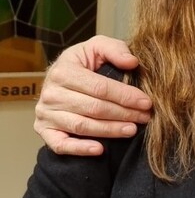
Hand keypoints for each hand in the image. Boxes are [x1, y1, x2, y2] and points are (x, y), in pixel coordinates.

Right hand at [35, 36, 151, 154]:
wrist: (60, 78)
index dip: (125, 96)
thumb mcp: (98, 47)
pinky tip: (100, 150)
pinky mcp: (44, 130)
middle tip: (144, 117)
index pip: (100, 87)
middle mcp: (51, 93)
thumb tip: (132, 62)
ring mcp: (46, 113)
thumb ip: (115, 49)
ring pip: (82, 126)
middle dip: (124, 114)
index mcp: (63, 71)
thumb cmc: (84, 64)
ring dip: (110, 130)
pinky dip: (80, 149)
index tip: (147, 102)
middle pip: (94, 108)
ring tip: (132, 130)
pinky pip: (60, 144)